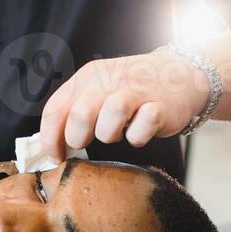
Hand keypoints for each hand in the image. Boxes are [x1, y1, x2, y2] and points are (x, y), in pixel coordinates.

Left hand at [38, 51, 210, 160]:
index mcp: (88, 77)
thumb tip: (49, 145)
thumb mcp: (98, 89)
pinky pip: (141, 130)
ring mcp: (136, 92)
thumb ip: (73, 111)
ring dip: (109, 135)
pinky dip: (138, 137)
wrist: (181, 75)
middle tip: (86, 143)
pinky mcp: (160, 107)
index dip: (49, 139)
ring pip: (109, 120)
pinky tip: (140, 129)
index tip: (54, 156)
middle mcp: (109, 81)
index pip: (56, 109)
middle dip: (77, 138)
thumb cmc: (132, 89)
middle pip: (79, 115)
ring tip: (118, 131)